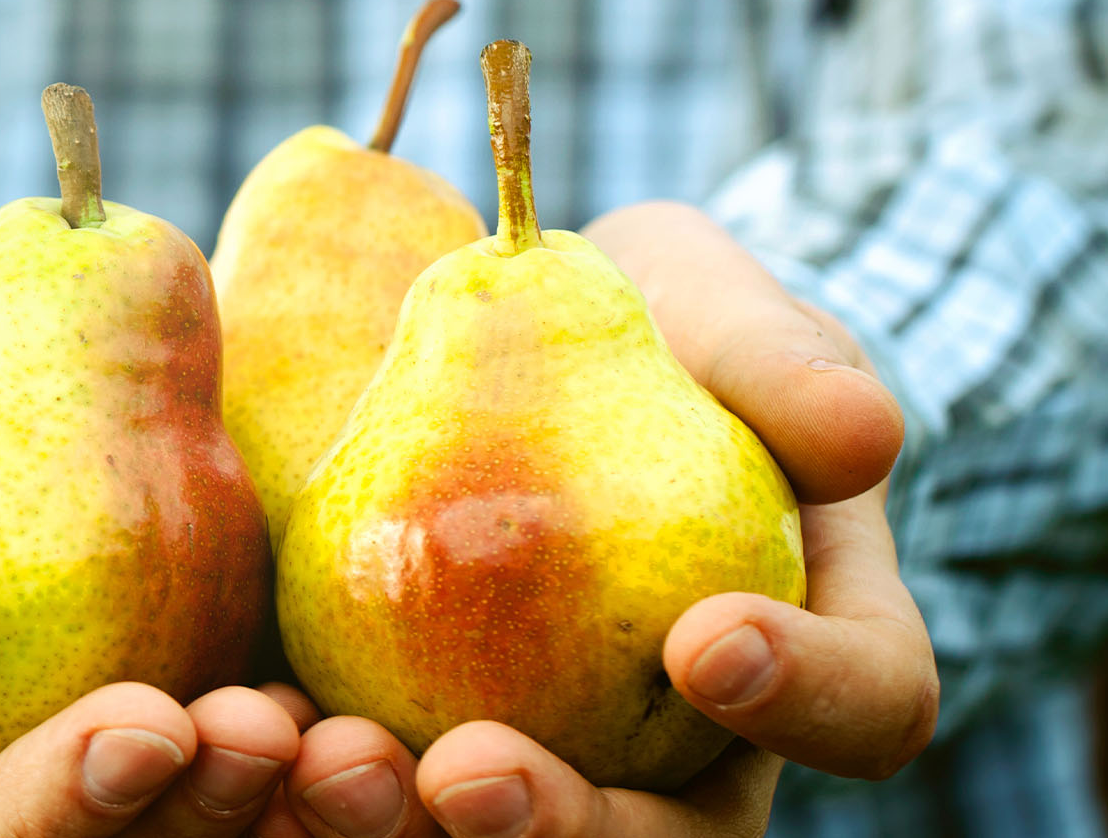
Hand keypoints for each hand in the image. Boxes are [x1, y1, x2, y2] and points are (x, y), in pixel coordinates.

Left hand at [250, 202, 936, 837]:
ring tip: (330, 767)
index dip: (804, 697)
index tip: (703, 639)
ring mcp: (558, 750)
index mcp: (813, 650)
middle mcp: (693, 742)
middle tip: (469, 776)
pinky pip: (380, 775)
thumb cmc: (669, 336)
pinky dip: (307, 779)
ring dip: (410, 827)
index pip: (863, 706)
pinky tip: (244, 736)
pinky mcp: (424, 725)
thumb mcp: (734, 320)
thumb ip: (783, 365)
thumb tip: (861, 436)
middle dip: (563, 828)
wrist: (547, 344)